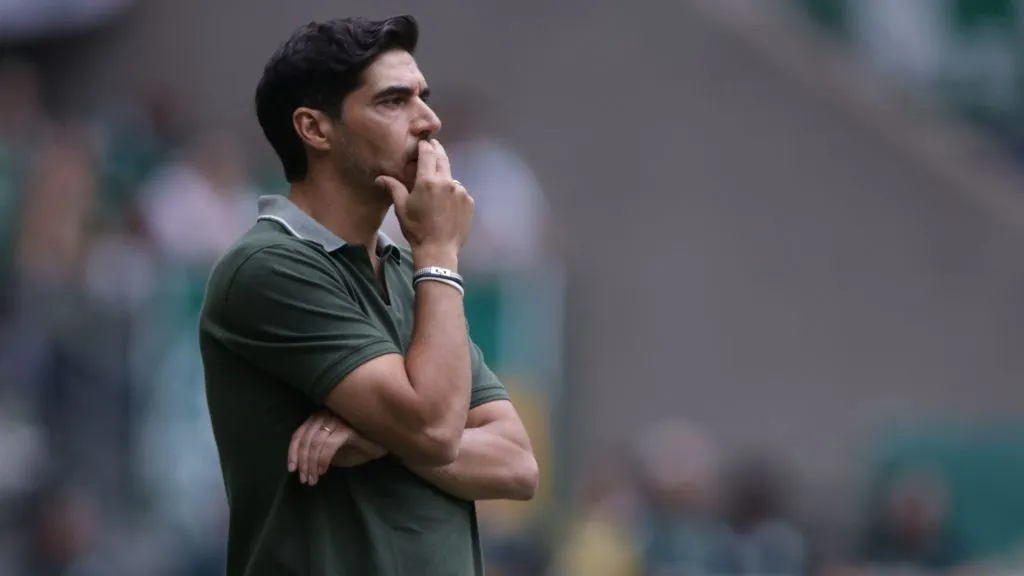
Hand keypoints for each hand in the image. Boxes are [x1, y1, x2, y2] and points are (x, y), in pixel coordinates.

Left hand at [287, 410, 386, 484]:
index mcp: (320, 417)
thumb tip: (302, 463)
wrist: (385, 443)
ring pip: (314, 443)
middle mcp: (326, 415)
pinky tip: (323, 471)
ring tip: (313, 479)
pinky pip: (328, 446)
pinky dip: (322, 460)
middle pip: (305, 439)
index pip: (299, 433)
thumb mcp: (334, 449)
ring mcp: (337, 420)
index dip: (292, 452)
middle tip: (304, 480)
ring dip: (310, 464)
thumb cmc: (359, 445)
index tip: (292, 469)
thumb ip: (317, 451)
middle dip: (302, 462)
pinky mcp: (347, 429)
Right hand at [376, 139, 473, 256]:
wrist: (438, 250)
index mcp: (428, 181)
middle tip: (434, 146)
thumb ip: (393, 187)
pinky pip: (459, 191)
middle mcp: (447, 182)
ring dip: (444, 177)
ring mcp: (460, 191)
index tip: (424, 142)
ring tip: (438, 185)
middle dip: (437, 151)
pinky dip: (453, 192)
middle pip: (443, 159)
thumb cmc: (416, 228)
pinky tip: (447, 203)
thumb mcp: (402, 208)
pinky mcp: (469, 202)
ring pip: (451, 177)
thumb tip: (380, 177)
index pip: (428, 154)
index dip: (426, 146)